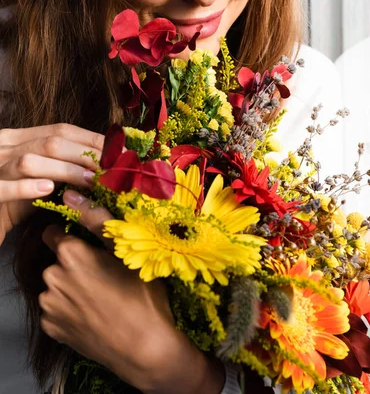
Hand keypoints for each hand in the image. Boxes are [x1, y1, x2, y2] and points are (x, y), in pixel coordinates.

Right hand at [0, 124, 103, 241]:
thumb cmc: (12, 202)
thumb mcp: (40, 178)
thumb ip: (63, 167)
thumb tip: (105, 166)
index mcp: (18, 138)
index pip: (61, 130)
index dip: (92, 139)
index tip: (120, 153)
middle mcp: (4, 146)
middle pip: (51, 142)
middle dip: (87, 155)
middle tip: (113, 170)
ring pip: (30, 161)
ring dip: (65, 170)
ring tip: (90, 181)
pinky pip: (4, 187)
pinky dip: (27, 187)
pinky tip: (48, 190)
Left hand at [40, 192, 224, 393]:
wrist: (145, 348)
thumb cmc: (141, 294)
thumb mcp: (125, 249)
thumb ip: (95, 218)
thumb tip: (71, 194)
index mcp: (70, 254)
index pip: (55, 232)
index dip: (74, 236)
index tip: (92, 247)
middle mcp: (52, 277)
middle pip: (58, 259)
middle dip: (75, 262)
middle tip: (104, 273)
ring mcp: (50, 306)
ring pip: (57, 284)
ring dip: (71, 285)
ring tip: (102, 295)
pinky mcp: (51, 328)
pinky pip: (56, 308)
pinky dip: (70, 308)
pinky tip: (93, 313)